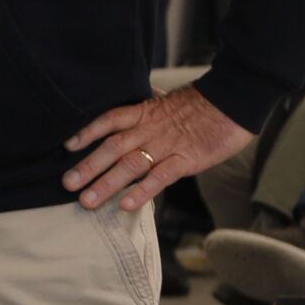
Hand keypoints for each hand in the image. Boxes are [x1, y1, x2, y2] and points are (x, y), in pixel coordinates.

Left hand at [63, 83, 252, 212]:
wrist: (237, 100)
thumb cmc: (204, 103)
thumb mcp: (170, 100)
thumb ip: (150, 107)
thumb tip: (137, 104)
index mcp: (146, 112)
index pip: (110, 120)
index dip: (87, 132)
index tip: (67, 146)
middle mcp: (150, 129)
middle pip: (112, 147)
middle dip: (88, 166)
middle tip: (67, 184)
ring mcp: (167, 145)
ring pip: (130, 165)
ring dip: (106, 184)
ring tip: (87, 201)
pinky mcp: (186, 159)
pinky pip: (160, 177)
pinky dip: (142, 190)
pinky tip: (125, 204)